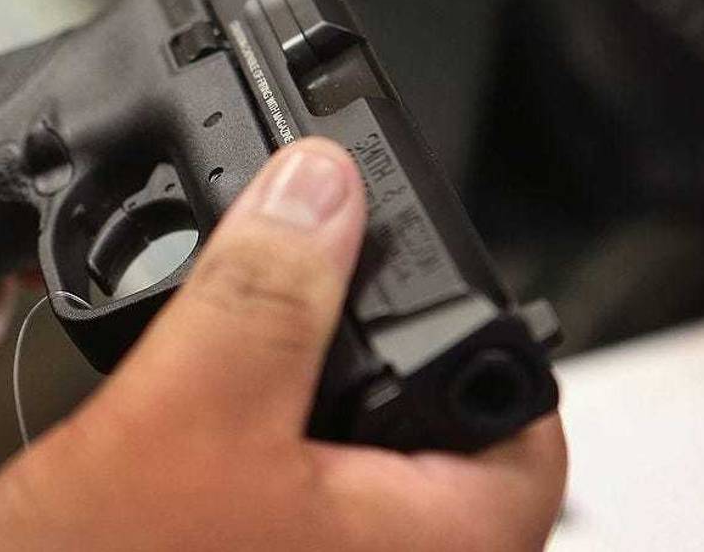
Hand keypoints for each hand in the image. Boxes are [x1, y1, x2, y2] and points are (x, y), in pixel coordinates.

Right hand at [0, 139, 566, 549]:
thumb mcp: (186, 418)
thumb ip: (264, 297)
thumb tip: (322, 187)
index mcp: (429, 548)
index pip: (517, 407)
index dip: (463, 309)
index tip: (393, 250)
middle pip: (421, 413)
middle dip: (351, 329)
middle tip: (295, 267)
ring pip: (336, 438)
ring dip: (283, 368)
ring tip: (229, 321)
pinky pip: (275, 472)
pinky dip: (242, 413)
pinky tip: (186, 388)